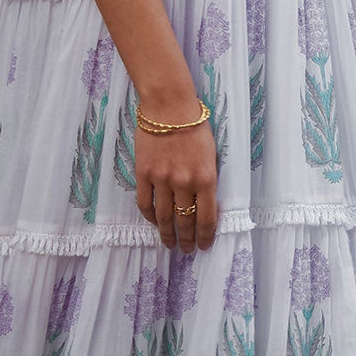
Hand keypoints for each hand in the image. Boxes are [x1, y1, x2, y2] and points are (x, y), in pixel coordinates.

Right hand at [135, 107, 217, 252]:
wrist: (169, 105)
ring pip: (164, 217)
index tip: (203, 246)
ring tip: (169, 244)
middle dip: (186, 240)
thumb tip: (204, 205)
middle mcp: (184, 183)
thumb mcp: (212, 155)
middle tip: (186, 250)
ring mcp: (162, 179)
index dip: (205, 236)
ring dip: (167, 234)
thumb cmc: (195, 126)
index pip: (207, 218)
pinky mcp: (143, 173)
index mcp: (206, 178)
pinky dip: (150, 217)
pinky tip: (155, 223)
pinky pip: (145, 203)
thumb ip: (207, 181)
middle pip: (185, 221)